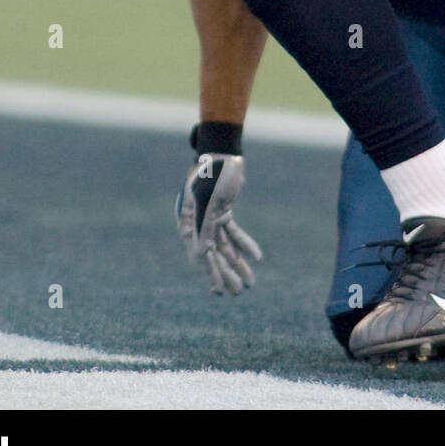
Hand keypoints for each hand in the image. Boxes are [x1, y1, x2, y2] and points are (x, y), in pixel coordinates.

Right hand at [175, 152, 262, 293]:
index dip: (210, 274)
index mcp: (187, 222)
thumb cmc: (212, 173)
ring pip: (224, 247)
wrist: (223, 152)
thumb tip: (204, 254)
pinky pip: (233, 233)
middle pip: (213, 255)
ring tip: (249, 282)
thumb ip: (204, 224)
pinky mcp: (223, 212)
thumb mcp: (208, 199)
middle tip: (238, 293)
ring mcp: (210, 218)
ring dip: (237, 264)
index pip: (200, 254)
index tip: (219, 292)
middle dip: (225, 275)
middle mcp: (196, 223)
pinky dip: (244, 244)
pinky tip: (257, 257)